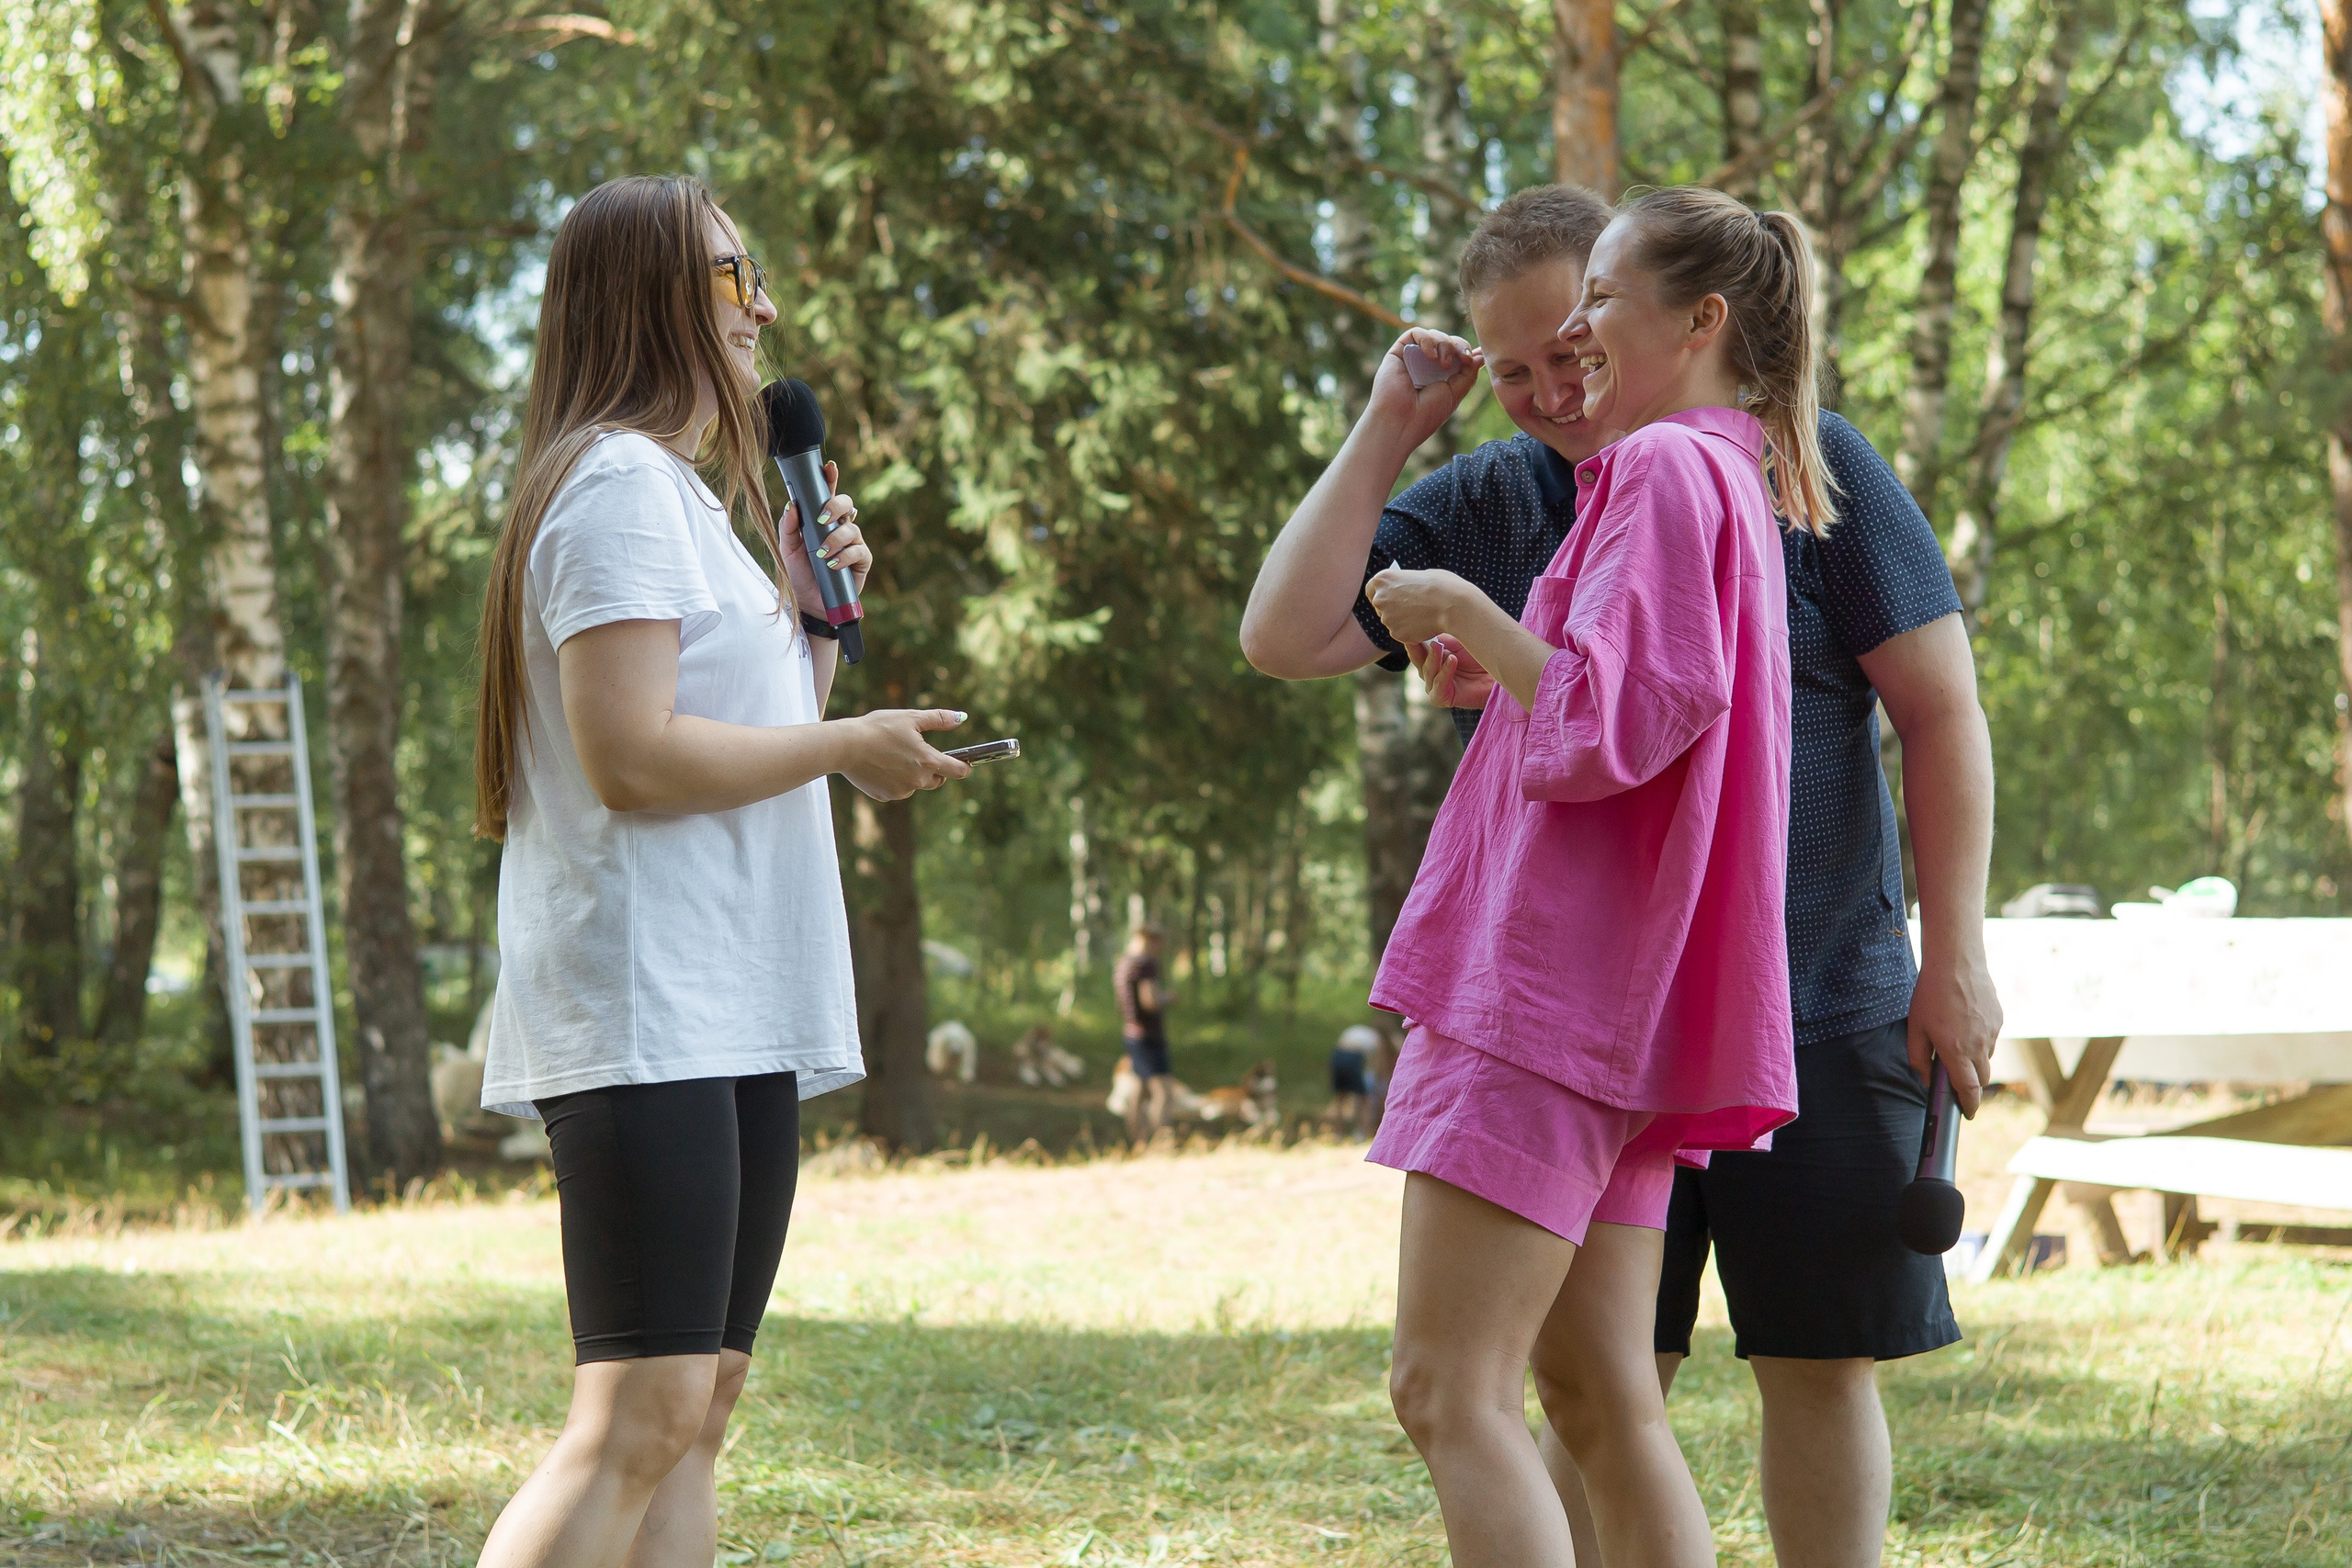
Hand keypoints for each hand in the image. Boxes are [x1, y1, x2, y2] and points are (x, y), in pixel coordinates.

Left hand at [781, 461, 872, 618]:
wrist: (809, 603)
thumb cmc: (800, 573)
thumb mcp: (788, 548)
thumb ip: (788, 526)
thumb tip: (792, 505)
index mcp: (822, 520)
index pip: (828, 495)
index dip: (830, 479)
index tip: (828, 467)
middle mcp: (840, 527)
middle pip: (846, 504)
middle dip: (835, 505)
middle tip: (822, 517)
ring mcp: (853, 543)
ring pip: (851, 528)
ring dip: (835, 538)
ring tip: (821, 553)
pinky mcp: (862, 560)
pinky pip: (858, 551)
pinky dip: (844, 556)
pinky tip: (832, 564)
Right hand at [839, 709, 970, 799]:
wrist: (845, 746)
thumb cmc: (879, 728)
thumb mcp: (911, 717)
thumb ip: (939, 718)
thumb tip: (962, 717)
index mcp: (928, 761)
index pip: (957, 771)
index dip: (964, 767)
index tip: (965, 764)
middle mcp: (918, 781)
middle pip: (937, 780)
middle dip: (934, 769)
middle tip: (919, 753)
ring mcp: (901, 791)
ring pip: (915, 785)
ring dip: (911, 774)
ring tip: (893, 755)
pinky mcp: (885, 796)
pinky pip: (897, 789)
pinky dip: (893, 780)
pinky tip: (880, 765)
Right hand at [1365, 329, 1482, 451]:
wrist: (1402, 422)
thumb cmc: (1427, 414)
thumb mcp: (1456, 393)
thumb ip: (1468, 374)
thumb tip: (1480, 355)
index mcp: (1440, 376)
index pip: (1456, 353)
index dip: (1466, 350)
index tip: (1472, 358)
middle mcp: (1426, 365)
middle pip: (1447, 341)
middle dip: (1459, 345)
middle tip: (1463, 358)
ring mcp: (1412, 358)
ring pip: (1434, 335)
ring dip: (1445, 344)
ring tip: (1444, 364)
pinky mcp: (1398, 352)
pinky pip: (1414, 333)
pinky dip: (1427, 340)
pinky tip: (1431, 356)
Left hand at [1365, 565, 1474, 645]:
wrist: (1452, 605)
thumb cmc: (1442, 586)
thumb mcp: (1421, 575)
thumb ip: (1407, 584)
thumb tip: (1407, 590)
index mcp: (1383, 579)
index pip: (1371, 590)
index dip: (1381, 594)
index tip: (1390, 597)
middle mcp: (1380, 598)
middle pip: (1380, 607)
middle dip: (1393, 609)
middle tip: (1412, 608)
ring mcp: (1386, 618)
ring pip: (1392, 622)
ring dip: (1403, 621)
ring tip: (1423, 615)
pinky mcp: (1396, 634)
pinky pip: (1402, 633)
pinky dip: (1411, 631)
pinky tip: (1425, 624)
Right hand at [1406, 635, 1494, 708]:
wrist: (1497, 673)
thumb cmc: (1479, 654)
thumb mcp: (1458, 639)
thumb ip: (1440, 635)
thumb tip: (1423, 626)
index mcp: (1431, 657)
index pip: (1416, 648)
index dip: (1413, 639)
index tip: (1412, 627)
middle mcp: (1430, 672)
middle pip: (1418, 660)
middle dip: (1419, 648)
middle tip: (1423, 636)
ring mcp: (1435, 686)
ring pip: (1427, 672)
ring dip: (1433, 658)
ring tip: (1439, 646)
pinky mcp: (1442, 698)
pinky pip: (1438, 686)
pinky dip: (1444, 673)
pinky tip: (1452, 660)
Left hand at [1907, 948, 2001, 1116]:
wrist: (1956, 963)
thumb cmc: (1930, 995)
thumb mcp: (1915, 1028)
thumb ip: (1919, 1058)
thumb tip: (1927, 1079)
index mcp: (1956, 1051)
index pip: (1969, 1089)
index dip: (1969, 1105)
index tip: (1968, 1114)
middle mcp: (1979, 1045)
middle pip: (1981, 1078)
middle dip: (1971, 1084)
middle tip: (1956, 1078)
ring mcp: (1993, 1032)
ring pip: (1987, 1058)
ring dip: (1974, 1059)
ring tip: (1955, 1038)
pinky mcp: (2000, 1019)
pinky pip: (1991, 1038)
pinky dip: (1980, 1039)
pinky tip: (1965, 1022)